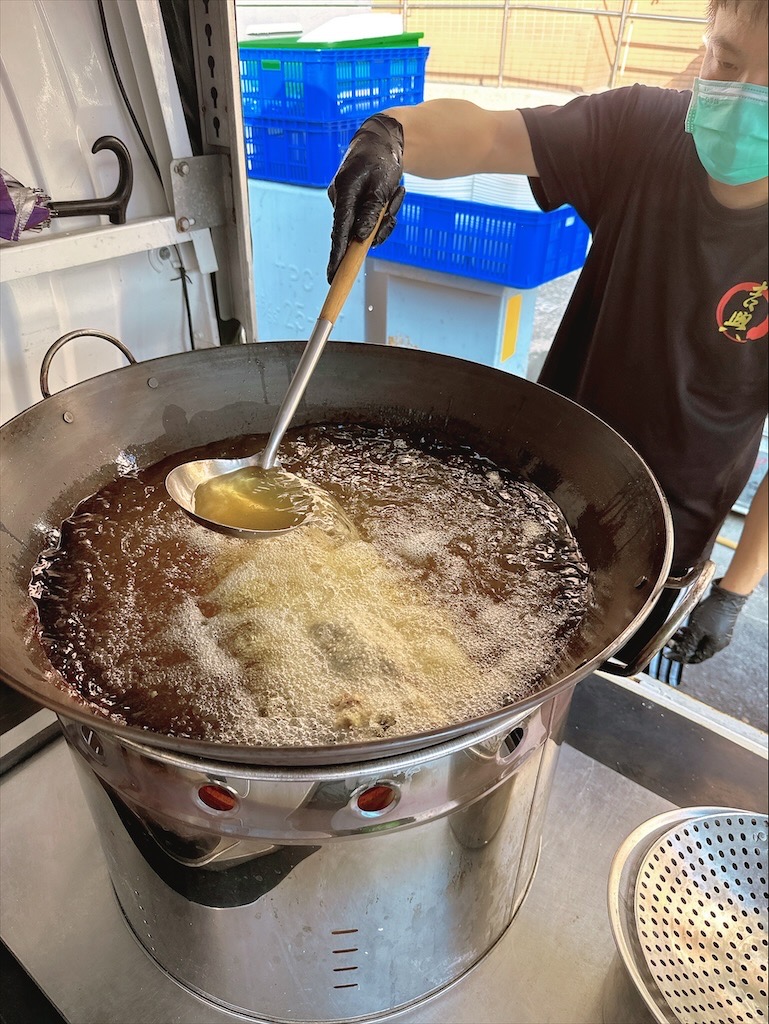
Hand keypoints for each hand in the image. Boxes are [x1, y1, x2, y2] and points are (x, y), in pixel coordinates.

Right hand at [327, 114, 404, 282]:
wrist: (383, 140)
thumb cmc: (382, 158)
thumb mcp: (381, 185)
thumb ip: (371, 212)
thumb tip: (361, 238)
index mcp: (343, 192)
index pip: (339, 232)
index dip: (337, 256)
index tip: (333, 277)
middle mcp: (340, 200)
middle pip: (355, 232)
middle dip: (377, 227)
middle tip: (392, 197)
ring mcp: (347, 202)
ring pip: (367, 227)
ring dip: (386, 216)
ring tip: (396, 189)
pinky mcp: (356, 204)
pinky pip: (371, 220)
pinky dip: (385, 213)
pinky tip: (393, 191)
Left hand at [666, 579, 748, 663]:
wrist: (727, 595)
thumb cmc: (714, 611)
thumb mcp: (697, 629)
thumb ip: (689, 643)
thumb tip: (682, 654)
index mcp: (714, 646)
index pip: (695, 658)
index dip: (680, 657)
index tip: (668, 654)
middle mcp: (717, 642)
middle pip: (696, 649)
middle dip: (681, 646)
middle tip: (668, 642)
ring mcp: (718, 633)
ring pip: (697, 640)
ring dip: (684, 638)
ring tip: (672, 634)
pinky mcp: (716, 625)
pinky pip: (701, 633)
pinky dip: (691, 632)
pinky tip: (682, 628)